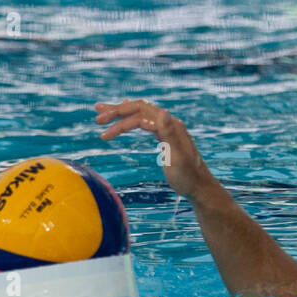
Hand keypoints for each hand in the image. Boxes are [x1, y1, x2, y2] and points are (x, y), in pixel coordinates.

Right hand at [95, 99, 213, 199]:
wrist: (199, 186)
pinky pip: (145, 120)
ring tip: (100, 112)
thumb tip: (163, 111)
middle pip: (138, 109)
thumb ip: (169, 134)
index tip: (103, 134)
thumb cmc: (187, 176)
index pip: (140, 116)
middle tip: (97, 118)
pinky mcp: (165, 135)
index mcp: (170, 125)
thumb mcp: (177, 158)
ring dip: (120, 112)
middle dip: (116, 112)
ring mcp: (167, 127)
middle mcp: (168, 122)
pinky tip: (124, 117)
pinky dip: (131, 117)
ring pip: (140, 113)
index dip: (121, 123)